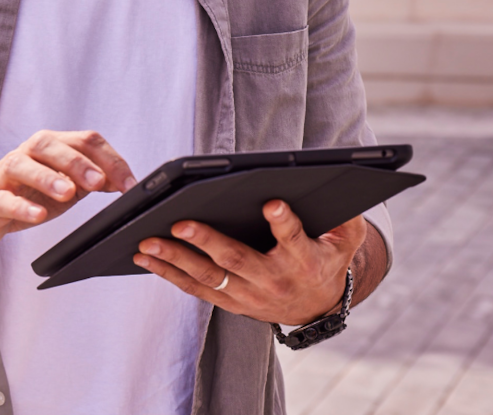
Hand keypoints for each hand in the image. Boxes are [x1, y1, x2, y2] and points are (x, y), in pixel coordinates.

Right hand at [0, 130, 135, 253]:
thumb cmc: (22, 197)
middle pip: (52, 144)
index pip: (84, 142)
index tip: (130, 184)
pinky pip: (3, 199)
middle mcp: (26, 155)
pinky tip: (38, 215)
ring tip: (68, 193)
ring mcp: (4, 176)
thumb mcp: (62, 188)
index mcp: (49, 148)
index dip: (111, 160)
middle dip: (79, 162)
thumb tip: (122, 179)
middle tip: (99, 182)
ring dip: (48, 177)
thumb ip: (89, 180)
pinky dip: (21, 206)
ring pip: (23, 164)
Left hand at [133, 200, 365, 326]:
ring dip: (175, 259)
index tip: (271, 203)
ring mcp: (249, 295)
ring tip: (147, 242)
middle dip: (207, 241)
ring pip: (208, 277)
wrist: (317, 307)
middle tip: (180, 223)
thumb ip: (347, 216)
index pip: (294, 240)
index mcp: (305, 261)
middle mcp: (274, 281)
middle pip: (237, 260)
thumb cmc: (327, 258)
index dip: (284, 223)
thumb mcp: (346, 238)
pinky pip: (197, 289)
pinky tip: (146, 258)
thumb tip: (342, 186)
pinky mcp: (231, 302)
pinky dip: (170, 274)